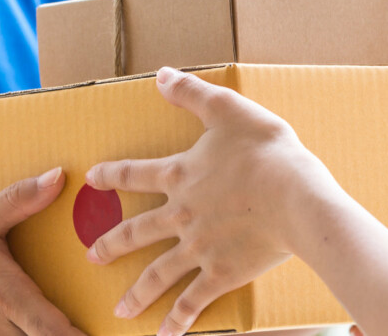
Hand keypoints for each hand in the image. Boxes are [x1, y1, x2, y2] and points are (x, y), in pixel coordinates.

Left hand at [83, 67, 349, 335]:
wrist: (296, 198)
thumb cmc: (267, 152)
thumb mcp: (228, 110)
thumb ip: (192, 94)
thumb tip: (160, 75)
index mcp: (180, 175)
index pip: (134, 174)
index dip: (111, 175)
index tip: (91, 180)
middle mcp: (180, 215)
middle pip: (136, 232)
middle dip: (111, 245)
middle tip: (92, 257)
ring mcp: (198, 248)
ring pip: (158, 274)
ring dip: (136, 293)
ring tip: (119, 311)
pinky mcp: (221, 274)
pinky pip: (192, 302)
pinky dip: (178, 322)